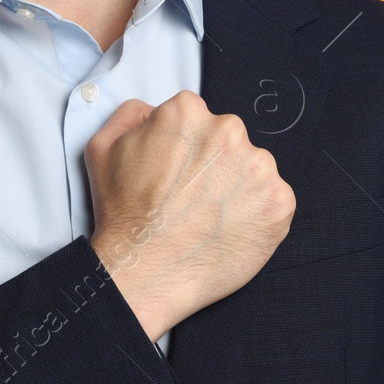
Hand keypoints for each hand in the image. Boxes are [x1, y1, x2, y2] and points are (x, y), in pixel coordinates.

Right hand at [84, 89, 294, 341]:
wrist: (145, 271)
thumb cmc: (124, 215)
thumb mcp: (103, 147)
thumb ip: (131, 115)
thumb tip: (152, 111)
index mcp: (187, 112)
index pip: (196, 119)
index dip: (184, 148)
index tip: (178, 172)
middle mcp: (228, 131)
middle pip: (227, 140)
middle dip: (213, 164)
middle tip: (191, 197)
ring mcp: (258, 167)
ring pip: (252, 169)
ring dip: (236, 187)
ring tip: (208, 217)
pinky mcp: (279, 202)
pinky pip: (274, 200)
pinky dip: (256, 215)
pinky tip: (227, 229)